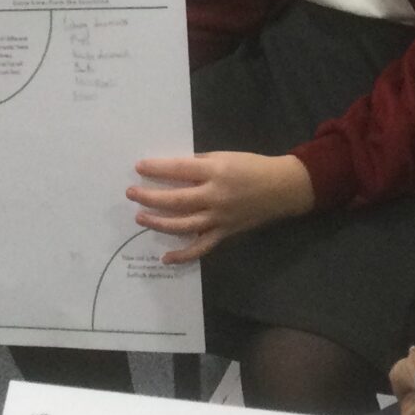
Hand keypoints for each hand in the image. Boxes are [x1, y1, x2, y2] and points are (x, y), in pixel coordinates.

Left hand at [127, 150, 314, 263]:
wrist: (282, 188)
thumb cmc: (252, 167)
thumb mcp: (225, 156)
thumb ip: (199, 163)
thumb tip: (172, 170)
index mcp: (216, 172)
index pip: (178, 170)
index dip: (156, 169)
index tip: (139, 167)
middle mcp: (215, 196)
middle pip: (176, 200)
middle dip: (150, 197)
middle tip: (131, 193)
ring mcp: (219, 218)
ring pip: (183, 225)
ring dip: (159, 223)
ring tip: (140, 217)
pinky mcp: (224, 233)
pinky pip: (201, 248)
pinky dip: (183, 255)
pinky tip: (165, 258)